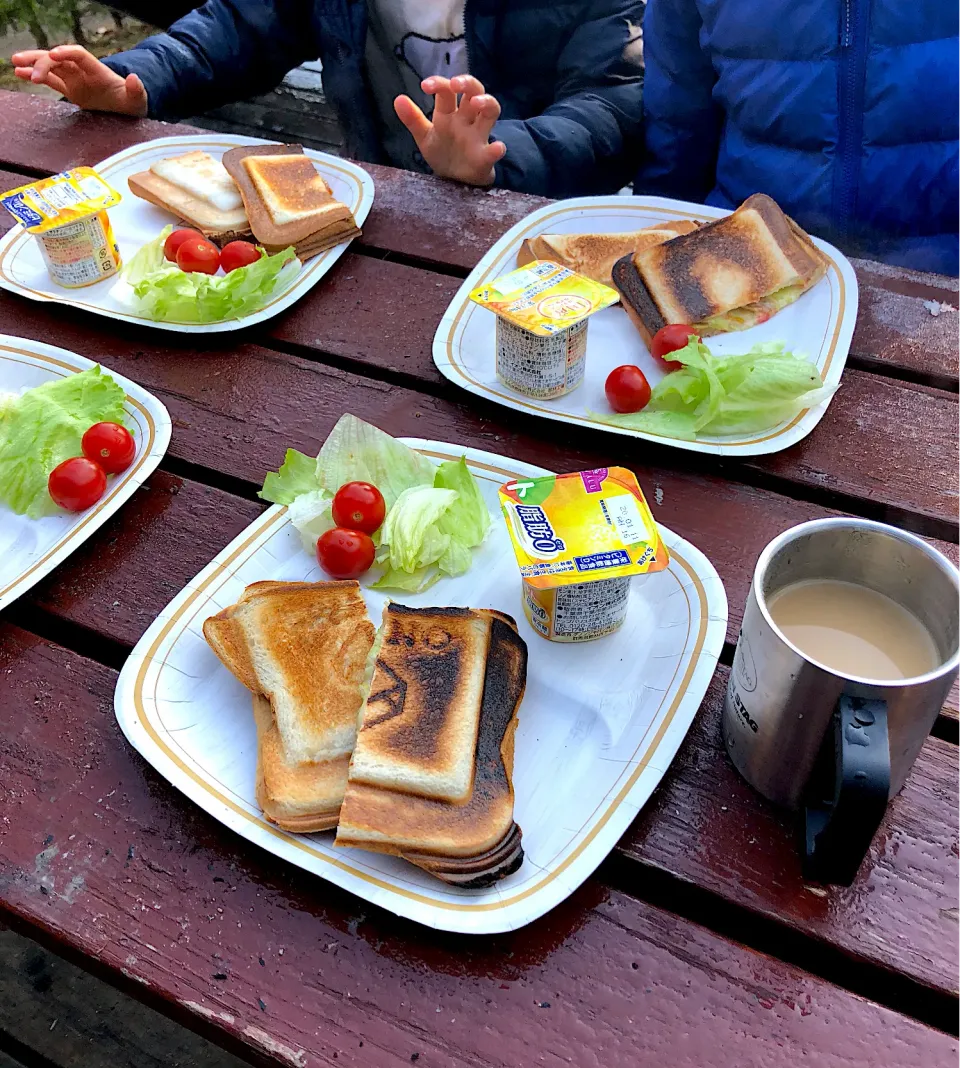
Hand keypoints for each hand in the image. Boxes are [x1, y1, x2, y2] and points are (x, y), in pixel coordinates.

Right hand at [11, 45, 147, 115]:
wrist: (128, 109)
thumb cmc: (132, 103)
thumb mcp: (138, 99)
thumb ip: (136, 90)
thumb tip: (134, 78)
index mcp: (97, 71)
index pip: (79, 55)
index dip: (66, 52)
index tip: (54, 54)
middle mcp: (83, 71)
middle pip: (59, 59)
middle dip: (43, 61)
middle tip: (27, 67)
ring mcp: (75, 79)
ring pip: (50, 67)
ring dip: (33, 64)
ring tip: (15, 64)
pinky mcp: (70, 89)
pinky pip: (50, 81)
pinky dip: (35, 77)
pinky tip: (20, 74)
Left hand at [394, 75, 505, 186]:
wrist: (455, 181)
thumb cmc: (443, 153)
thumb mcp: (424, 137)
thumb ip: (413, 119)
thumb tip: (397, 99)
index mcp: (449, 114)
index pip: (447, 91)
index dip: (439, 84)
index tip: (426, 86)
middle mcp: (466, 120)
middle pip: (474, 91)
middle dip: (467, 83)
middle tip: (455, 84)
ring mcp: (478, 137)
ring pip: (491, 112)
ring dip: (487, 103)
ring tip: (476, 103)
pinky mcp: (485, 158)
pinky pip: (494, 151)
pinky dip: (497, 149)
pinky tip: (497, 148)